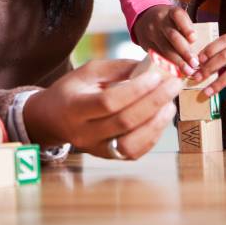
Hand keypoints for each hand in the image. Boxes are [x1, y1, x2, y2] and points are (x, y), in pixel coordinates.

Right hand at [22, 59, 179, 159]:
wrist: (52, 119)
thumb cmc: (72, 90)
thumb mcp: (88, 72)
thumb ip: (118, 69)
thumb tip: (152, 67)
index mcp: (74, 108)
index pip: (108, 102)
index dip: (135, 90)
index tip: (156, 75)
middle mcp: (84, 134)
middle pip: (124, 122)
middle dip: (154, 102)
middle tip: (173, 84)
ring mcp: (96, 150)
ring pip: (132, 144)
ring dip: (157, 123)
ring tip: (170, 102)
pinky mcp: (108, 157)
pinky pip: (135, 152)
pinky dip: (153, 134)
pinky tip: (162, 116)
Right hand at [132, 4, 198, 74]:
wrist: (144, 17)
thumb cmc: (168, 20)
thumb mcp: (176, 17)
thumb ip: (186, 27)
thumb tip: (193, 44)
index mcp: (170, 12)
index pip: (178, 16)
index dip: (186, 28)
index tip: (194, 39)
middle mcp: (159, 21)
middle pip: (173, 36)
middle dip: (185, 51)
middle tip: (195, 63)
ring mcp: (151, 32)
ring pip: (165, 49)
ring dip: (178, 61)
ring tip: (188, 70)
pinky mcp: (146, 43)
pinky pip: (158, 55)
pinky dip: (168, 64)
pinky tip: (177, 70)